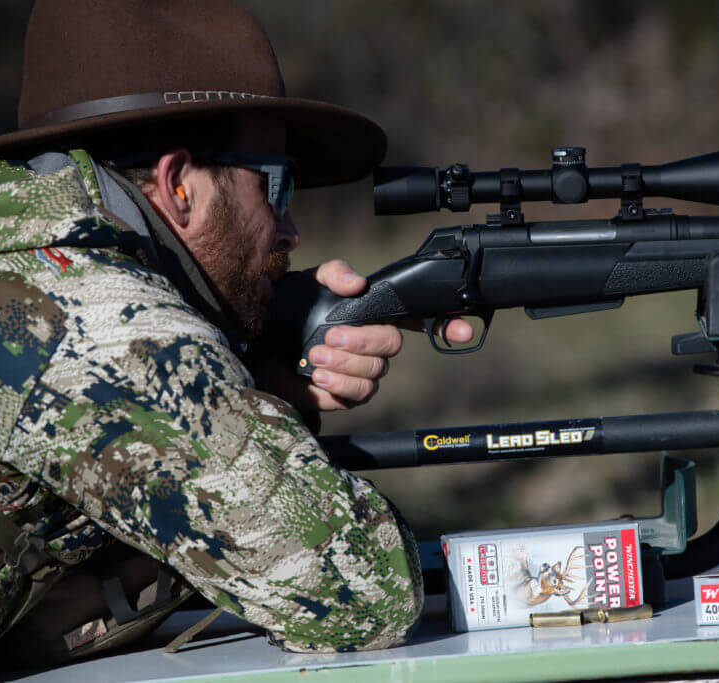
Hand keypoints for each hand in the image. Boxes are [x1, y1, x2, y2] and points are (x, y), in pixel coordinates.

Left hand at [256, 260, 473, 411]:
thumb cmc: (287, 312)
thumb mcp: (308, 283)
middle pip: (391, 347)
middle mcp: (372, 345)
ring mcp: (360, 371)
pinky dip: (336, 385)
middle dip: (361, 342)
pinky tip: (315, 376)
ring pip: (374, 374)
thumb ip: (333, 274)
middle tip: (328, 338)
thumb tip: (357, 283)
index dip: (448, 324)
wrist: (255, 347)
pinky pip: (354, 397)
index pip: (420, 318)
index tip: (463, 329)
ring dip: (344, 365)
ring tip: (314, 358)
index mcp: (373, 315)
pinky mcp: (343, 395)